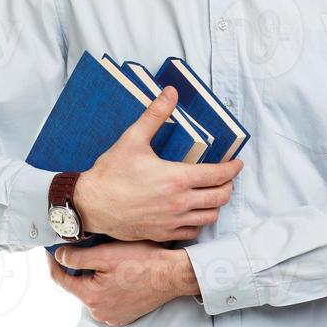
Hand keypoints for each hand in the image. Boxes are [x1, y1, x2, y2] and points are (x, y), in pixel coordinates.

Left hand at [46, 242, 196, 325]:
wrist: (172, 275)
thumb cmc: (142, 262)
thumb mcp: (106, 254)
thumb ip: (77, 257)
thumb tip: (58, 256)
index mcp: (91, 297)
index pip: (61, 279)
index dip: (54, 262)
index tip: (51, 250)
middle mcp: (99, 312)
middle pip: (78, 286)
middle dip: (79, 269)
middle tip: (86, 250)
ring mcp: (113, 316)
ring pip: (93, 293)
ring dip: (94, 279)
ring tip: (107, 261)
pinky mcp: (124, 316)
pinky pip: (107, 300)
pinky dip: (107, 288)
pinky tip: (119, 275)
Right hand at [73, 84, 243, 242]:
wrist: (89, 205)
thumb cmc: (110, 173)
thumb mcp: (133, 139)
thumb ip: (155, 114)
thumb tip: (170, 92)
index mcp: (177, 178)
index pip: (218, 175)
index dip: (233, 168)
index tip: (237, 163)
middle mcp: (179, 202)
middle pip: (220, 197)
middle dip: (229, 185)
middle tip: (226, 178)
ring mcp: (172, 221)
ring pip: (210, 217)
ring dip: (216, 205)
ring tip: (212, 194)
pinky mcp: (162, 234)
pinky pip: (192, 232)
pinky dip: (198, 222)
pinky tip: (193, 212)